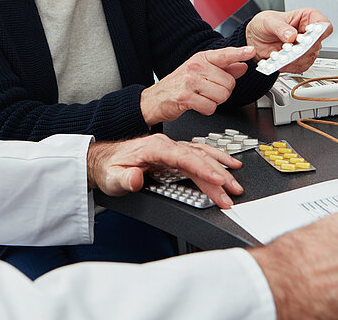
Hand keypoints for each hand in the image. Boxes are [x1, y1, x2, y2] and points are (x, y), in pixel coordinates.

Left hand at [86, 134, 243, 207]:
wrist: (102, 161)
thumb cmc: (109, 168)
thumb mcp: (112, 177)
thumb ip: (126, 179)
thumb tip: (137, 179)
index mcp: (154, 148)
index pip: (184, 157)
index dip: (203, 169)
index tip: (218, 180)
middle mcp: (166, 146)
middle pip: (198, 158)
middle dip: (218, 175)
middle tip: (232, 191)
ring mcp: (171, 150)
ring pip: (201, 156)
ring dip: (220, 169)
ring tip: (235, 183)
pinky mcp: (173, 156)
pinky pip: (199, 156)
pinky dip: (215, 161)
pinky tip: (226, 167)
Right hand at [139, 46, 255, 125]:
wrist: (153, 100)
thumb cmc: (177, 86)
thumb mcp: (200, 72)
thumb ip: (223, 69)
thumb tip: (242, 65)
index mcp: (200, 59)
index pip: (224, 55)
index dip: (239, 53)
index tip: (251, 50)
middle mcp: (194, 67)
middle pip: (229, 83)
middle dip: (223, 92)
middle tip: (208, 92)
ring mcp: (189, 81)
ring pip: (222, 96)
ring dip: (215, 102)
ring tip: (201, 98)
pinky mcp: (184, 97)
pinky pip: (210, 107)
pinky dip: (206, 110)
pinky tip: (196, 105)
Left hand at [246, 8, 331, 73]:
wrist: (255, 38)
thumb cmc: (265, 24)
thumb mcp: (269, 21)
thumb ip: (280, 28)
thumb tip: (291, 35)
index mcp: (307, 18)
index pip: (323, 24)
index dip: (319, 31)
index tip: (307, 35)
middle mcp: (310, 34)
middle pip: (316, 44)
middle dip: (301, 48)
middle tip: (287, 47)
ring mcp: (306, 48)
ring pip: (309, 57)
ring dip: (292, 58)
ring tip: (278, 54)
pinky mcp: (300, 60)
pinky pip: (300, 67)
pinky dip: (287, 65)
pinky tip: (277, 60)